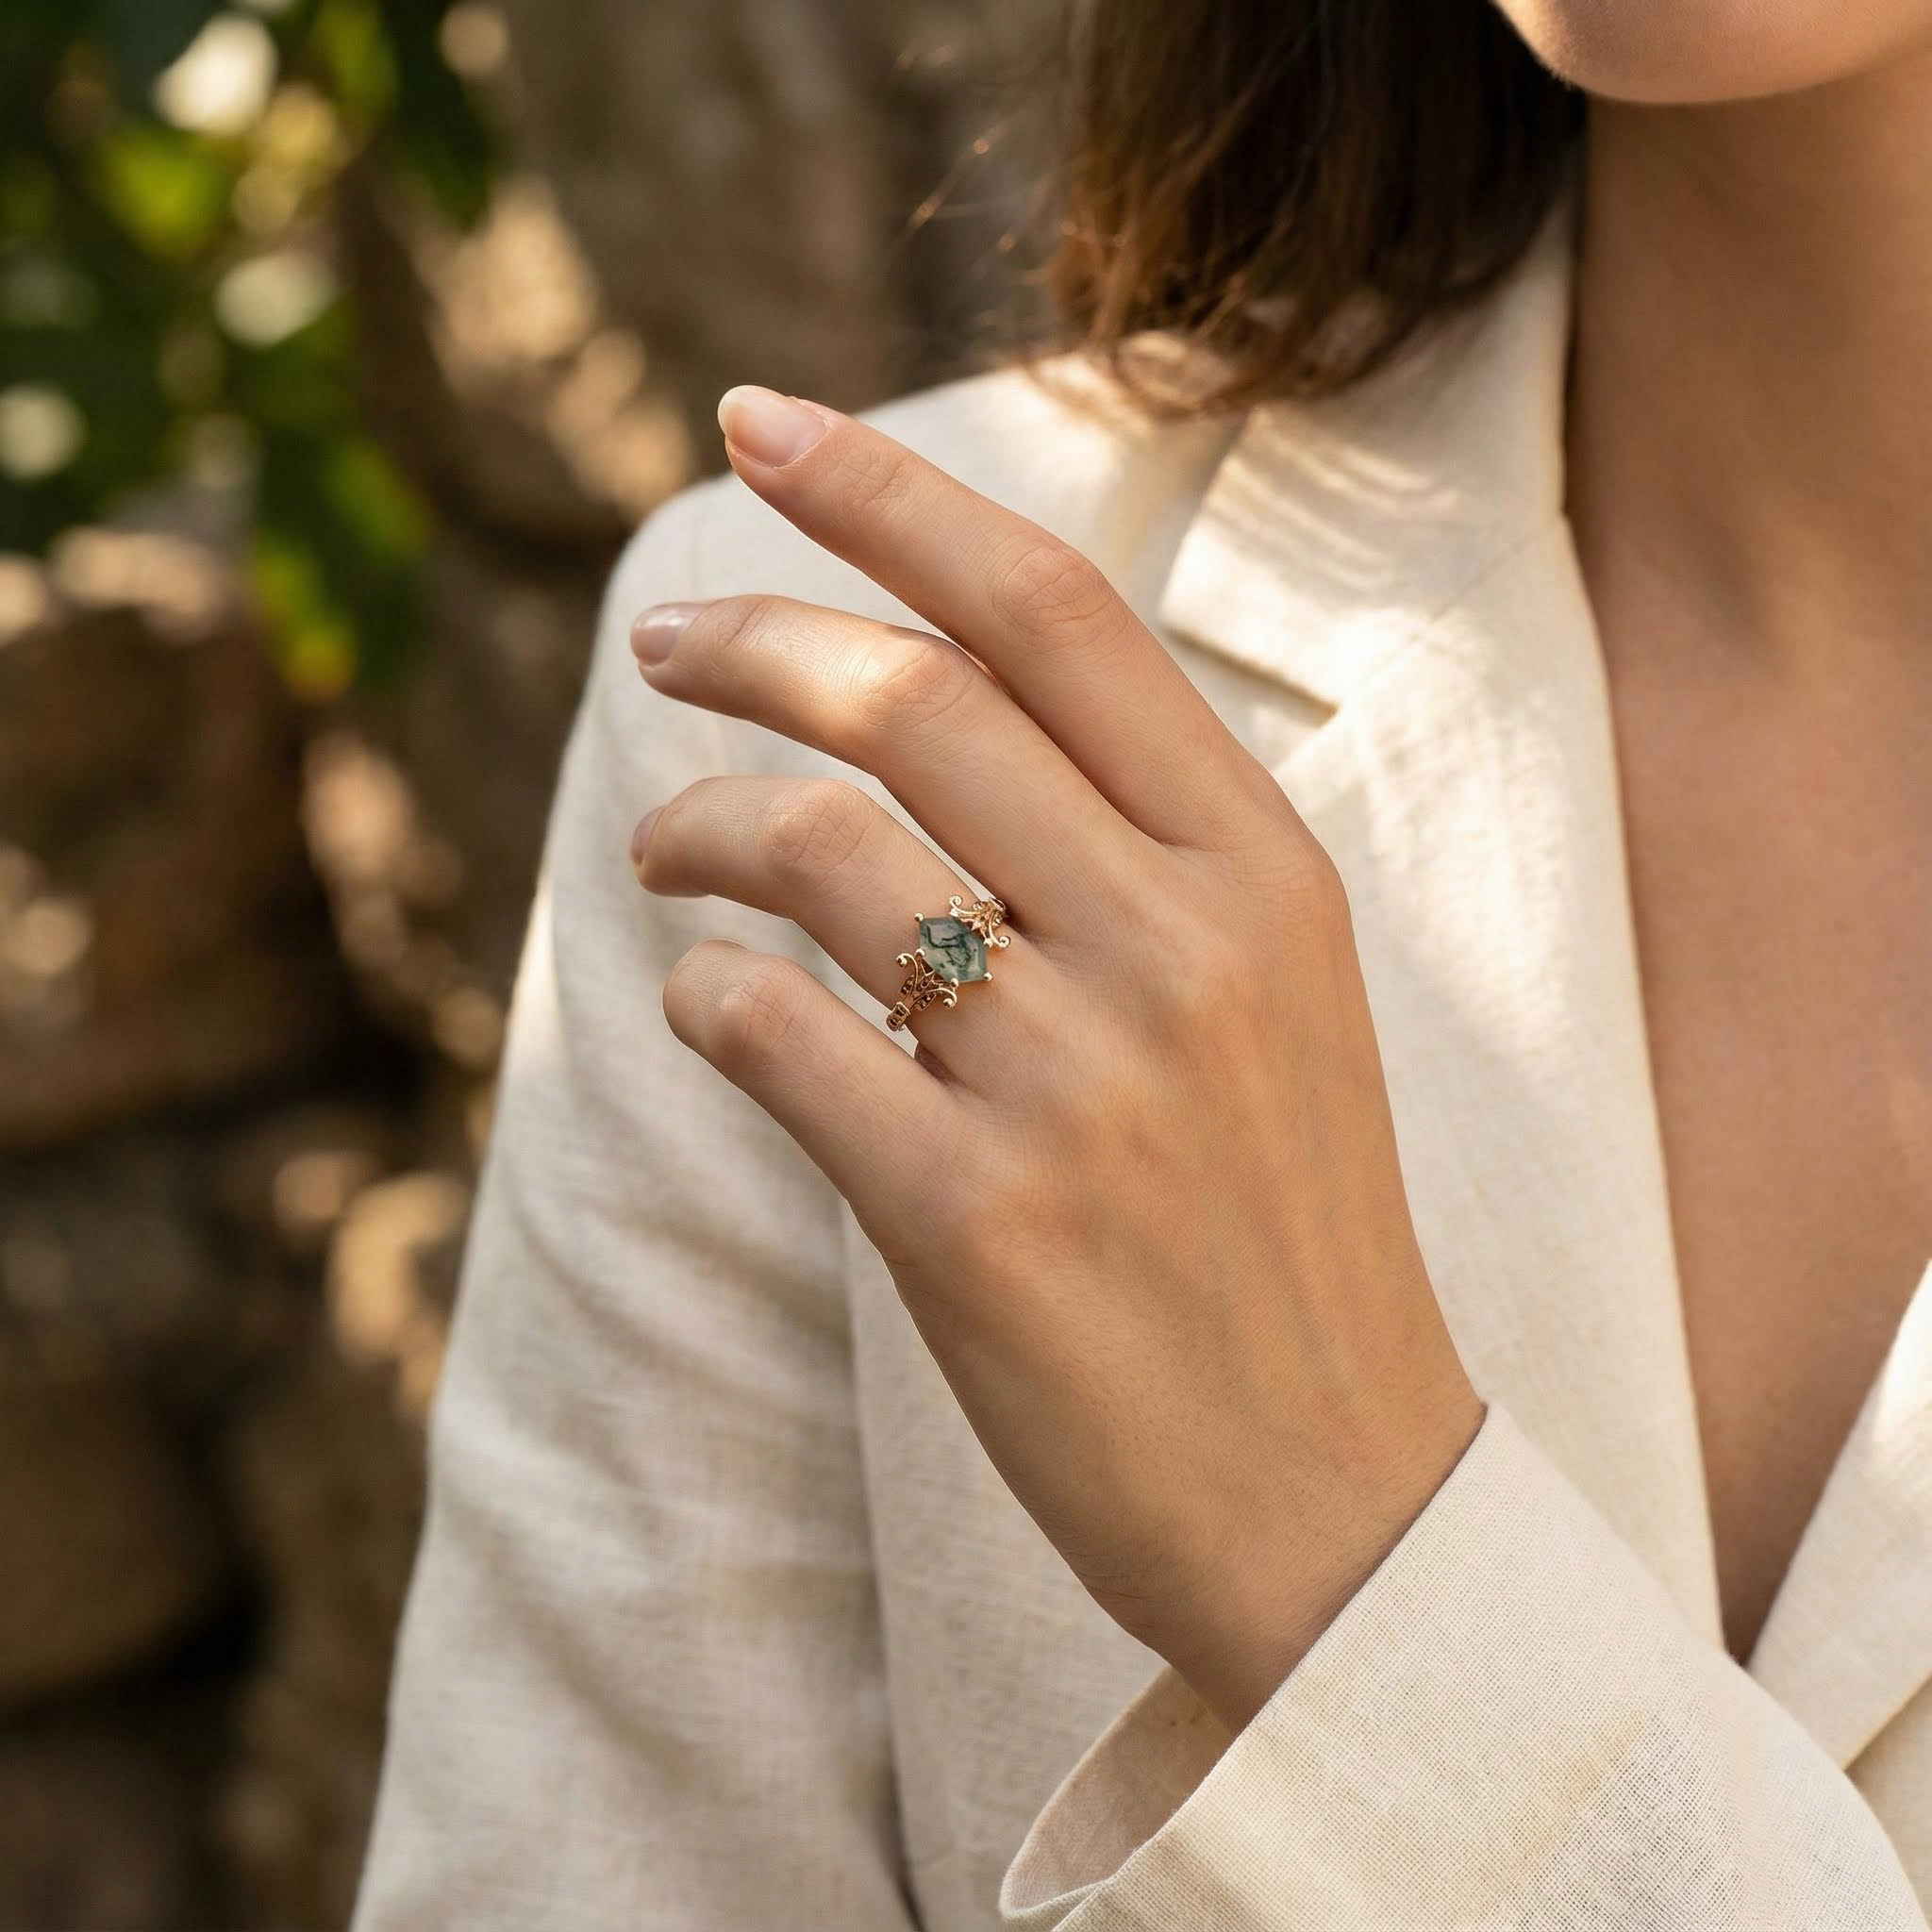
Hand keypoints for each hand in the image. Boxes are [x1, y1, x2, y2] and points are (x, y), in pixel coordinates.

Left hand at [628, 385, 1484, 1734]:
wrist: (1340, 1499)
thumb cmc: (1280, 1231)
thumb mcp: (1270, 998)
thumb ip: (1134, 845)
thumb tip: (922, 696)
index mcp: (1263, 869)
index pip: (1054, 612)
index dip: (888, 494)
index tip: (756, 424)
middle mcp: (1183, 946)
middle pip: (912, 695)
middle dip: (751, 636)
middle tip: (657, 638)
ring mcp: (1083, 1082)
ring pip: (818, 849)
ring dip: (696, 821)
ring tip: (660, 848)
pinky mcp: (978, 1220)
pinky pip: (772, 1034)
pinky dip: (702, 1000)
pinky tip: (709, 1016)